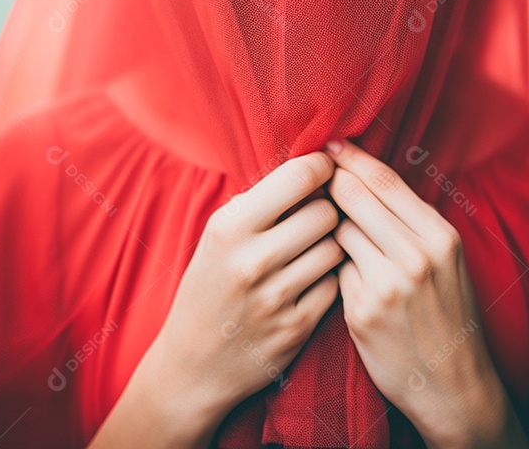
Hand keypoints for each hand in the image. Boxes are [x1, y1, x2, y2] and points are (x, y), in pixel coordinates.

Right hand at [151, 151, 344, 421]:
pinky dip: (329, 279)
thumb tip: (314, 163)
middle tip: (317, 216)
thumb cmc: (210, 286)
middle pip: (325, 211)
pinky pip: (336, 284)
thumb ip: (260, 200)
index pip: (300, 176)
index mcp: (230, 227)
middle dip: (328, 209)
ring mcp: (276, 297)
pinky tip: (312, 281)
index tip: (325, 170)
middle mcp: (253, 260)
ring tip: (313, 249)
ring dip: (332, 244)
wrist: (192, 365)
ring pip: (336, 246)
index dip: (322, 168)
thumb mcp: (218, 236)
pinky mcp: (296, 327)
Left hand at [323, 140, 528, 447]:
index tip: (331, 147)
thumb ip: (412, 223)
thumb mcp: (448, 261)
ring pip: (338, 231)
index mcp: (441, 236)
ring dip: (328, 228)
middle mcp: (417, 256)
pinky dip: (334, 268)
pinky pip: (335, 270)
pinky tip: (339, 276)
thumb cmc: (446, 315)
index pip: (386, 180)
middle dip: (330, 184)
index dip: (352, 159)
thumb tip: (366, 178)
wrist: (452, 384)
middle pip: (354, 197)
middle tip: (313, 176)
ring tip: (327, 233)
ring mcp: (389, 284)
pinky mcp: (363, 311)